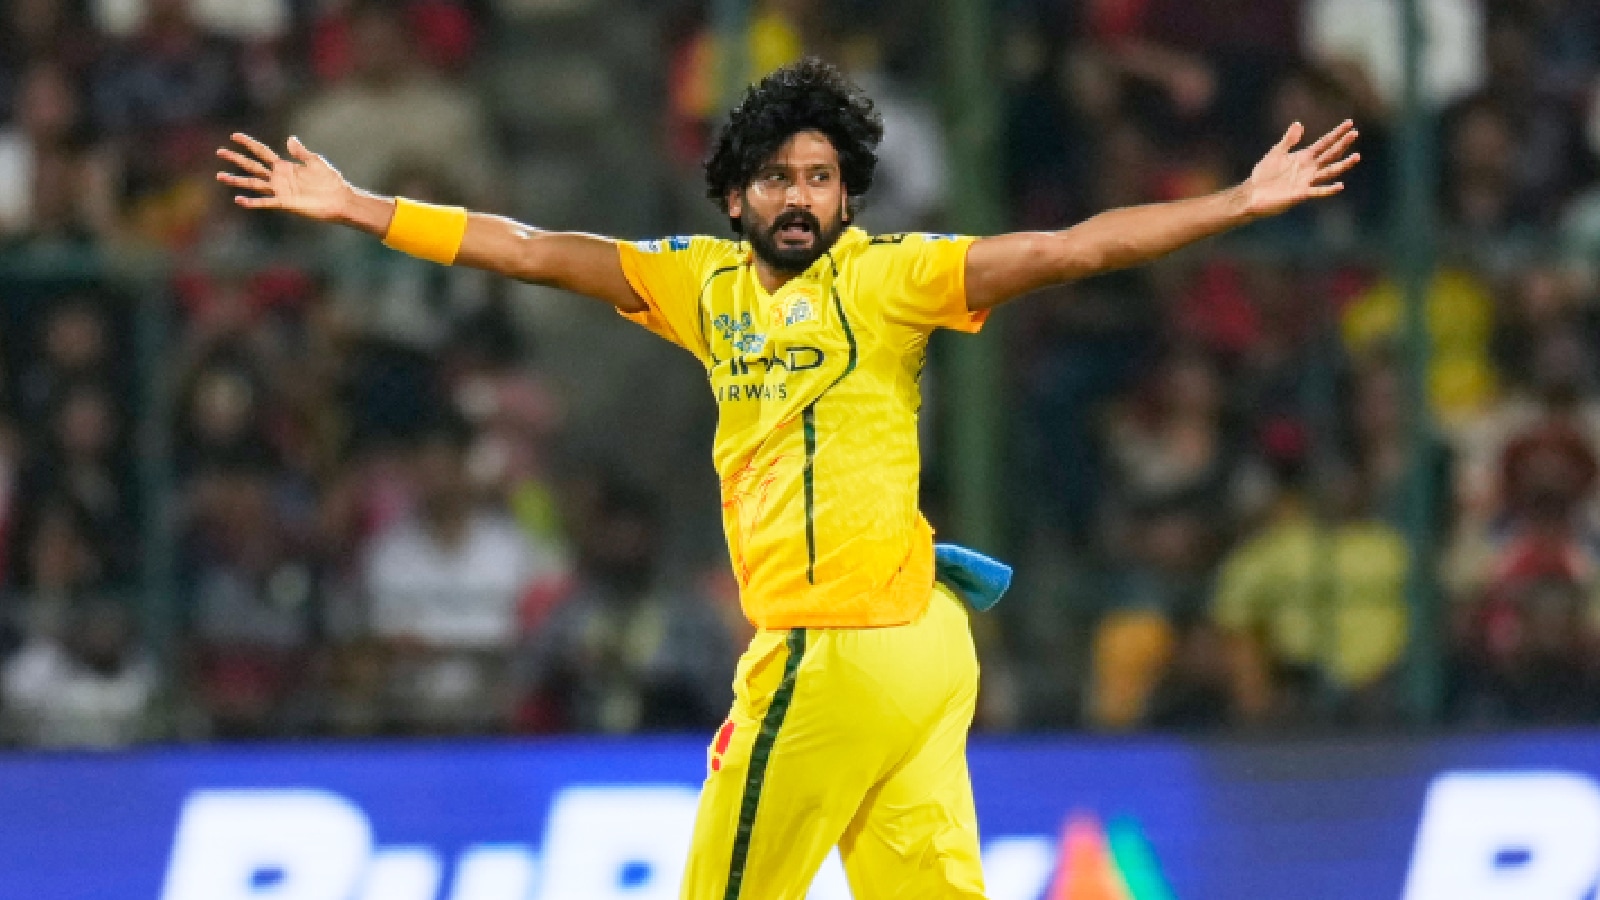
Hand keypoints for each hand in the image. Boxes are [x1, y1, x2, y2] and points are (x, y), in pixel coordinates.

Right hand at [216, 133, 353, 222]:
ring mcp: (280, 191)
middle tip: (220, 152)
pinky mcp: (285, 203)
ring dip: (237, 180)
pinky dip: (252, 202)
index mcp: (285, 166)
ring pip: (253, 184)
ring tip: (220, 176)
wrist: (339, 199)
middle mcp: (279, 178)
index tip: (234, 136)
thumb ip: (301, 152)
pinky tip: (238, 200)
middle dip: (236, 159)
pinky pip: (265, 202)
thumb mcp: (315, 161)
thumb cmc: (331, 181)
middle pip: (253, 166)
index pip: (262, 152)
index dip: (248, 144)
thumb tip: (290, 138)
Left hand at [1238, 120, 1360, 219]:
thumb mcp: (1276, 153)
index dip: (1337, 133)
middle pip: (1330, 154)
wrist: (1253, 193)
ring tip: (1356, 156)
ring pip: (1329, 171)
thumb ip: (1288, 140)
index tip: (1350, 123)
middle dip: (1342, 144)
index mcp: (1304, 157)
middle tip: (1355, 133)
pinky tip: (1340, 185)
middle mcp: (1309, 168)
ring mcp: (1307, 181)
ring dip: (1343, 165)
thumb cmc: (1264, 174)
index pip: (1325, 143)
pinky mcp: (1301, 194)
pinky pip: (1318, 191)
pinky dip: (1329, 189)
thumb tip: (1298, 124)